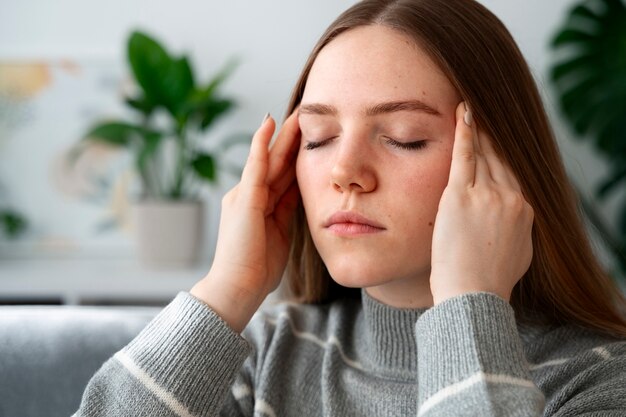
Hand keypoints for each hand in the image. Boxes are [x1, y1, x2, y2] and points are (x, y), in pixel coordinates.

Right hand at [191, 112, 300, 331]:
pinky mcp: (244, 198)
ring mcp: (244, 194)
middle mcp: (249, 194)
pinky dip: (261, 144)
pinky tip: (270, 124)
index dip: (295, 154)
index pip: (282, 173)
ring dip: (281, 134)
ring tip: (296, 112)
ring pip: (267, 158)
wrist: (237, 287)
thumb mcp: (280, 232)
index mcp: (259, 204)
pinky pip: (255, 165)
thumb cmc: (258, 268)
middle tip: (306, 113)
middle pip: (276, 161)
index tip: (312, 136)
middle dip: (291, 138)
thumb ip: (287, 210)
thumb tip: (304, 191)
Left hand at [429, 102, 533, 304]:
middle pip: (499, 158)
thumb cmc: (489, 283)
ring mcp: (488, 196)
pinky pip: (464, 157)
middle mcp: (511, 198)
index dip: (502, 153)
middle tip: (483, 112)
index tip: (496, 138)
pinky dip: (464, 133)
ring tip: (470, 109)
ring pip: (482, 154)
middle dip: (490, 135)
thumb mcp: (517, 253)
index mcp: (524, 211)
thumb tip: (514, 218)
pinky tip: (462, 113)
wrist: (473, 296)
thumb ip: (516, 229)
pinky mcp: (461, 197)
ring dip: (477, 130)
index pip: (511, 173)